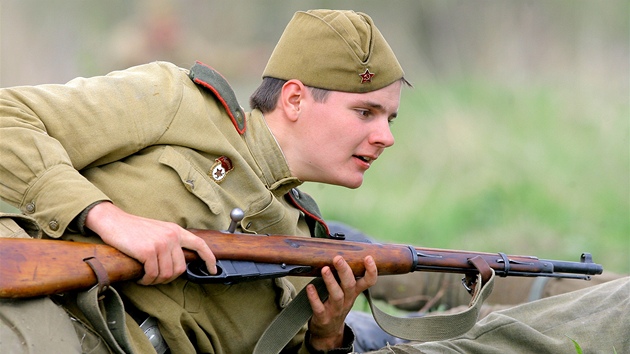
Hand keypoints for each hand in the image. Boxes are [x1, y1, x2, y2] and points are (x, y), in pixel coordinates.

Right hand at [85, 202, 216, 284]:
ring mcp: (161, 243)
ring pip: (167, 274)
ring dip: (155, 280)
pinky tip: (141, 277)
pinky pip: (152, 274)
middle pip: (180, 268)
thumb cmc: (134, 229)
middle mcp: (171, 236)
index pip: (200, 244)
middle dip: (168, 278)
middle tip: (156, 278)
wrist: (114, 221)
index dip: (209, 258)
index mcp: (176, 231)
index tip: (213, 269)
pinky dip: (146, 280)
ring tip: (146, 276)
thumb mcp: (159, 231)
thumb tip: (179, 261)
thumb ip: (171, 242)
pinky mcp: (148, 251)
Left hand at [306, 255, 377, 349]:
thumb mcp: (345, 292)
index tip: (368, 257)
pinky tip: (310, 287)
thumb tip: (339, 251)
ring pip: (337, 295)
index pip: (368, 282)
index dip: (371, 271)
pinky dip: (314, 297)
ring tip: (324, 269)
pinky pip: (319, 308)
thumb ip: (344, 276)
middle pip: (350, 285)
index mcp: (354, 292)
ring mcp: (336, 310)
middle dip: (345, 271)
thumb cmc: (336, 305)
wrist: (328, 332)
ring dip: (330, 282)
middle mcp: (347, 300)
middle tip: (338, 258)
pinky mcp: (323, 317)